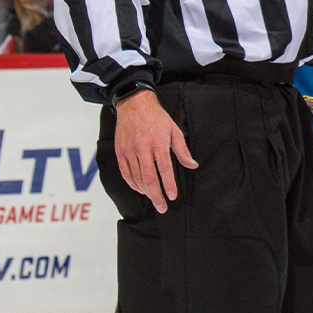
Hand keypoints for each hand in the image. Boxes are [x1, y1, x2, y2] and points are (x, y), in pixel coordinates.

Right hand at [114, 90, 197, 213]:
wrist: (134, 104)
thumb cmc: (157, 118)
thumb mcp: (174, 130)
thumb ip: (182, 150)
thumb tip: (193, 165)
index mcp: (159, 143)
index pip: (164, 169)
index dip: (169, 185)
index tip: (172, 196)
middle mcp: (142, 148)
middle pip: (149, 178)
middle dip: (156, 196)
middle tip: (162, 207)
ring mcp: (129, 150)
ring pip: (136, 178)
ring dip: (145, 191)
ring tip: (153, 198)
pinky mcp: (120, 151)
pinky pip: (125, 172)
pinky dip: (132, 183)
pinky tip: (139, 189)